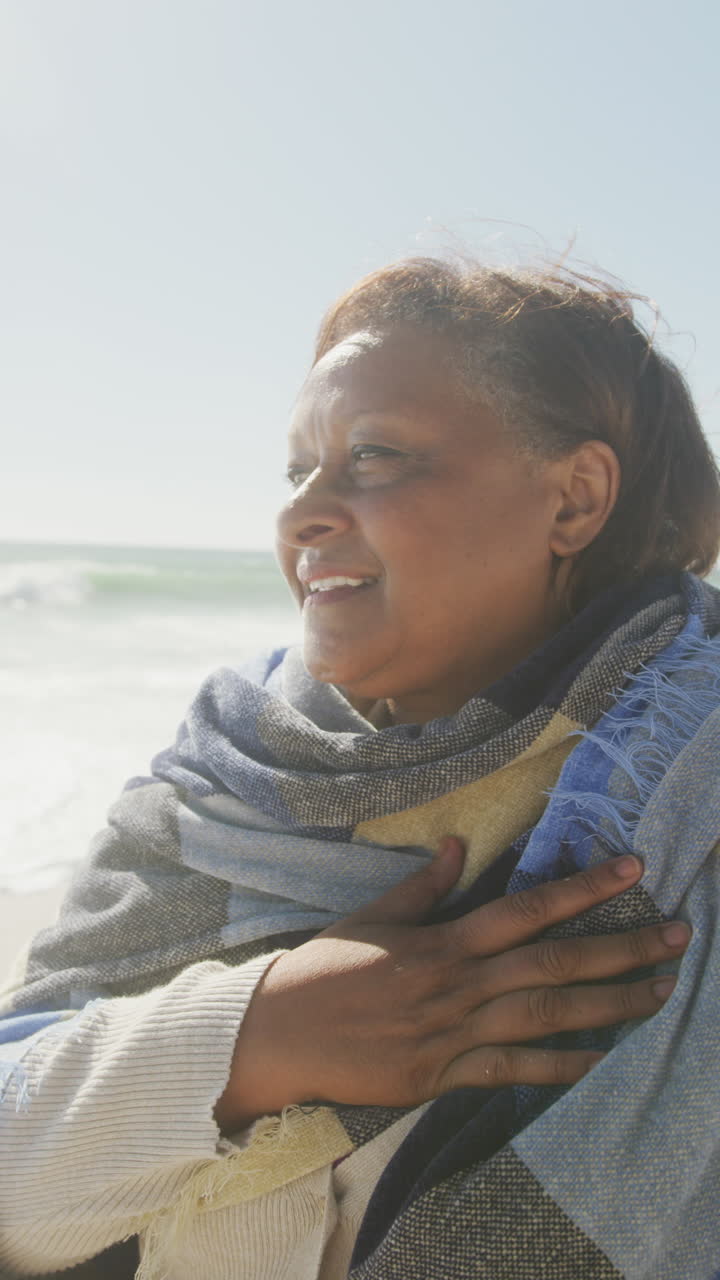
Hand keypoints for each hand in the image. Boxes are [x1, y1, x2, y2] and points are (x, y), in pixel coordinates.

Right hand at [215, 840, 688, 1129]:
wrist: (276, 1036)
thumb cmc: (321, 969)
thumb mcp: (370, 917)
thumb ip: (424, 886)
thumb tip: (462, 844)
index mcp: (440, 941)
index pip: (526, 909)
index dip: (583, 887)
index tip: (631, 867)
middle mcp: (456, 986)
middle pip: (553, 965)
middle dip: (620, 949)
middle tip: (677, 935)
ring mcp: (452, 1035)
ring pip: (546, 1019)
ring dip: (608, 1006)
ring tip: (658, 993)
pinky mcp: (440, 1076)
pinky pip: (510, 1072)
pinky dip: (556, 1067)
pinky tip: (598, 1060)